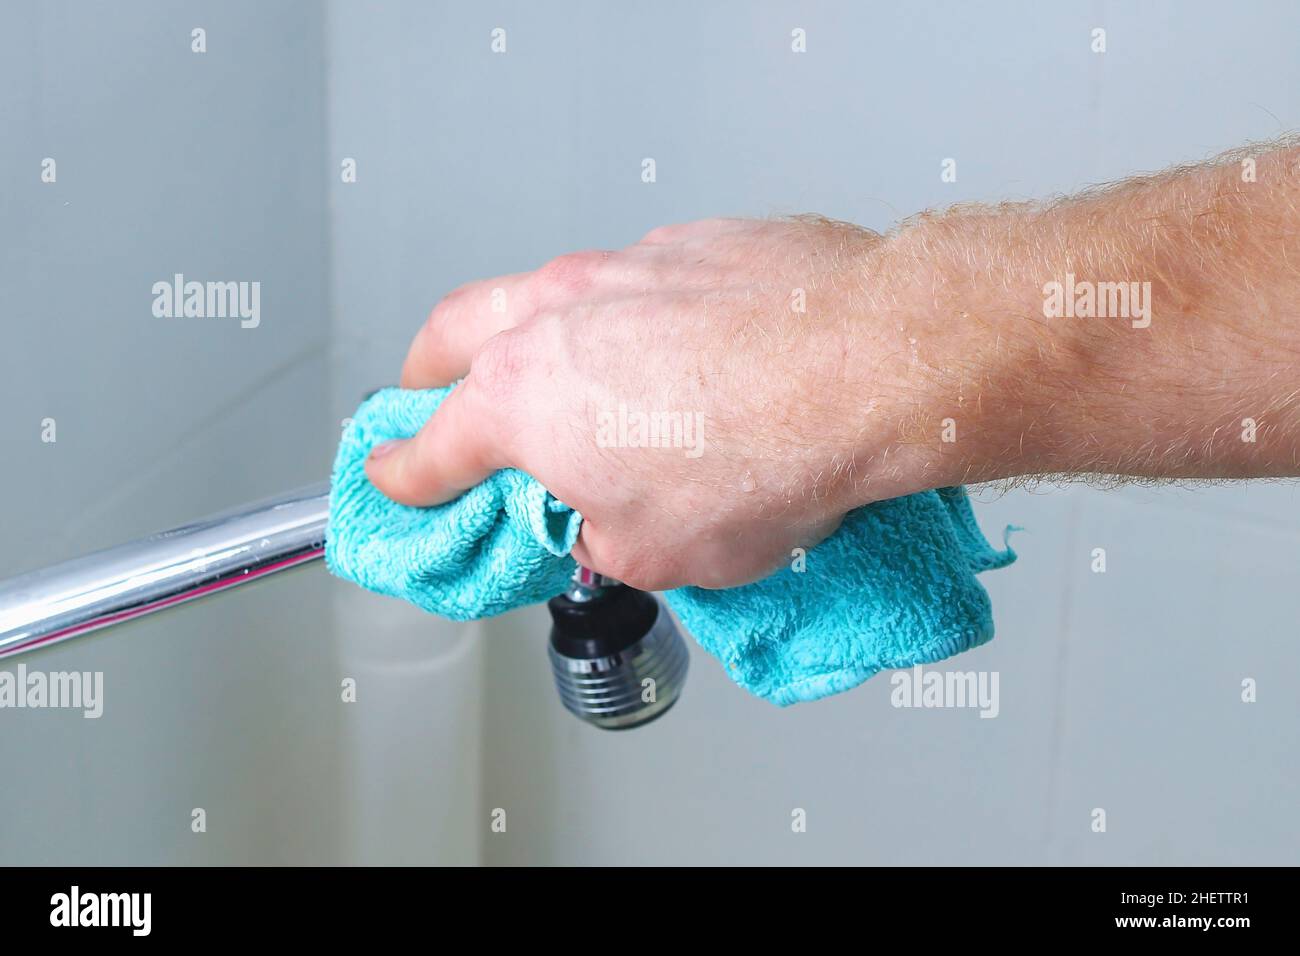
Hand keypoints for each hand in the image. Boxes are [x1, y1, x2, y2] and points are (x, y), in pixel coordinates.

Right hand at [364, 217, 982, 588]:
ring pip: (544, 293)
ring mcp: (623, 266)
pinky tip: (677, 349)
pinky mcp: (694, 243)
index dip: (402, 473)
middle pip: (454, 334)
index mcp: (523, 400)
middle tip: (428, 391)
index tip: (392, 477)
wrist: (870, 365)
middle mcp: (556, 315)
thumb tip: (606, 526)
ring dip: (535, 333)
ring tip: (567, 373)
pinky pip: (637, 280)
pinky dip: (633, 315)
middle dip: (428, 369)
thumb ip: (605, 539)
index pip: (429, 447)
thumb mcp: (661, 554)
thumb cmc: (768, 456)